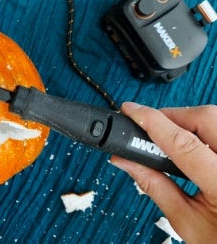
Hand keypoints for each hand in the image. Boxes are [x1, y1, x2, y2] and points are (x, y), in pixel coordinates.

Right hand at [111, 102, 216, 242]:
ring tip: (170, 137)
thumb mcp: (186, 221)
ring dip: (189, 121)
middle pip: (206, 118)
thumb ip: (155, 186)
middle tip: (150, 126)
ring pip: (216, 117)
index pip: (183, 144)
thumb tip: (126, 161)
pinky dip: (203, 129)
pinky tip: (193, 142)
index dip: (151, 122)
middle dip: (172, 116)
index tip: (131, 111)